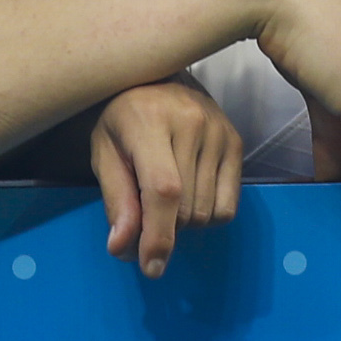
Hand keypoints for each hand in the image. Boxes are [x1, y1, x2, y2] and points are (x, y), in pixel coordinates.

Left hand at [89, 79, 242, 278]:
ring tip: (166, 197)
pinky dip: (207, 216)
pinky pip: (228, 206)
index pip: (163, 189)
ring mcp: (219, 131)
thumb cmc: (122, 117)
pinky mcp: (236, 141)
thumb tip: (124, 248)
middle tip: (145, 215)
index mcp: (148, 122)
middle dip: (163, 229)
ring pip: (206, 213)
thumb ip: (116, 200)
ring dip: (183, 223)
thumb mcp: (104, 154)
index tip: (150, 267)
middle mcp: (191, 122)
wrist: (159, 74)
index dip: (158, 235)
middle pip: (185, 210)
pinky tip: (190, 194)